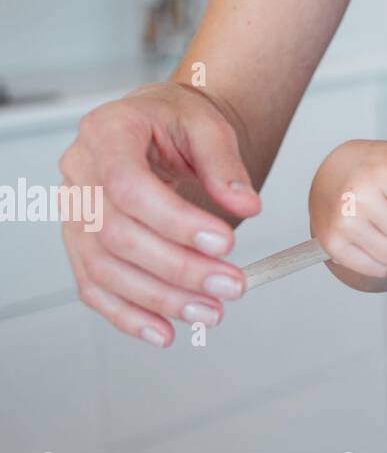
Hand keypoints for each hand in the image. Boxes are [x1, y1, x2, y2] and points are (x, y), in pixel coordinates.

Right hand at [59, 82, 261, 347]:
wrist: (155, 124)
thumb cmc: (177, 121)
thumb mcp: (209, 125)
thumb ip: (226, 165)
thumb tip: (247, 206)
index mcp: (106, 133)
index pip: (129, 186)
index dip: (175, 221)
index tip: (225, 243)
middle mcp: (79, 175)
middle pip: (118, 236)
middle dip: (178, 268)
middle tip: (231, 285)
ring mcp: (73, 213)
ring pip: (104, 269)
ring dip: (159, 299)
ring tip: (210, 312)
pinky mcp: (80, 243)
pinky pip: (94, 287)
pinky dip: (128, 315)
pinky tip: (165, 331)